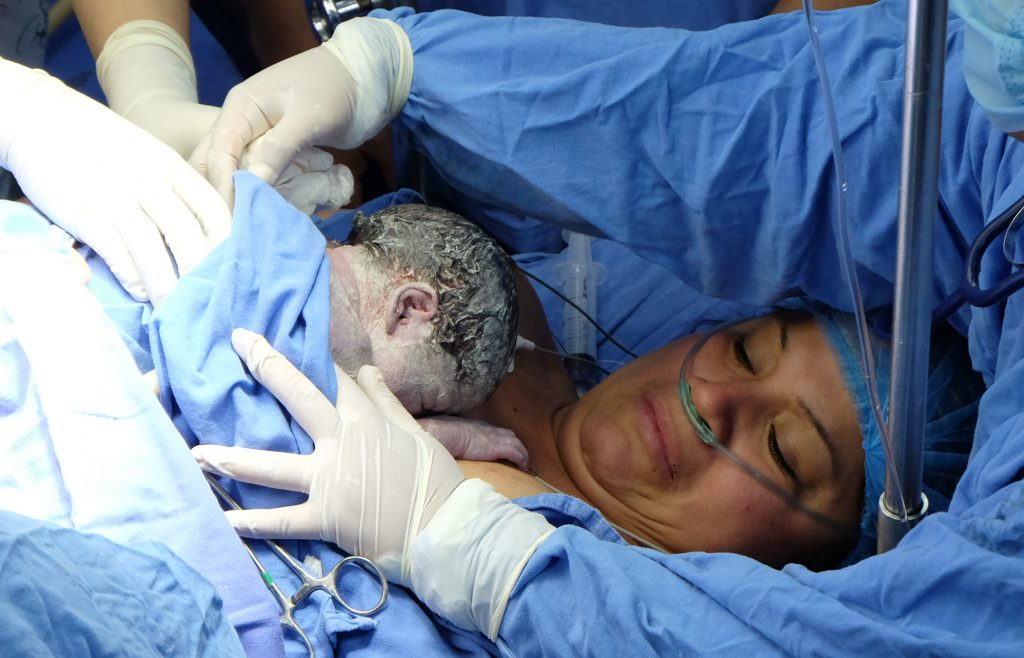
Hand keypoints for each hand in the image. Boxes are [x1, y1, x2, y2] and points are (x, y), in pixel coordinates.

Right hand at [0, 58, 229, 302]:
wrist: (45, 117)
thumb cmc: (105, 145)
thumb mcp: (150, 156)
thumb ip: (176, 188)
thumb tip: (204, 230)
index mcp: (173, 168)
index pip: (214, 210)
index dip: (228, 244)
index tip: (236, 271)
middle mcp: (151, 183)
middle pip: (189, 236)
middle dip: (203, 275)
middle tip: (214, 303)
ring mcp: (118, 198)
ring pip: (155, 251)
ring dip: (169, 287)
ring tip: (179, 312)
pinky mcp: (87, 213)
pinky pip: (118, 254)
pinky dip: (134, 279)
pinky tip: (143, 295)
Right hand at [190, 17, 411, 206]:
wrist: (364, 77)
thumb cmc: (335, 88)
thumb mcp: (308, 118)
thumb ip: (280, 148)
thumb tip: (253, 184)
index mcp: (241, 108)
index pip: (219, 154)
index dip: (222, 187)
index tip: (231, 219)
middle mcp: (243, 124)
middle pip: (218, 166)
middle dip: (225, 196)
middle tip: (234, 230)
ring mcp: (259, 138)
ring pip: (241, 173)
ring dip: (248, 197)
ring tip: (253, 225)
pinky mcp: (278, 150)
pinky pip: (263, 175)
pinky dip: (268, 193)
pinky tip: (274, 212)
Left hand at [191, 328, 463, 584]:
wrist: (445, 529)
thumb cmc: (434, 480)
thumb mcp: (415, 433)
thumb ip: (386, 402)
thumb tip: (367, 369)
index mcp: (367, 420)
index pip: (331, 378)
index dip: (306, 355)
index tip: (279, 336)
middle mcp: (342, 443)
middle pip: (298, 397)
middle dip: (266, 367)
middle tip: (236, 343)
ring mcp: (331, 481)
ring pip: (272, 466)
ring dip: (232, 458)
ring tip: (196, 454)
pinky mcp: (326, 518)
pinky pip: (283, 520)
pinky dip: (254, 523)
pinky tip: (224, 520)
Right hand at [418, 416, 529, 470]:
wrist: (445, 434)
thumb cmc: (443, 436)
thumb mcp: (451, 436)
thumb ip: (455, 441)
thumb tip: (449, 450)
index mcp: (478, 427)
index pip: (496, 432)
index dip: (503, 440)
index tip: (505, 449)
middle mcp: (489, 430)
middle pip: (510, 435)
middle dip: (516, 445)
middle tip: (520, 457)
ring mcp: (494, 437)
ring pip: (516, 443)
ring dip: (522, 453)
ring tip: (525, 465)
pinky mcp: (497, 447)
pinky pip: (515, 453)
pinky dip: (522, 459)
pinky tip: (524, 468)